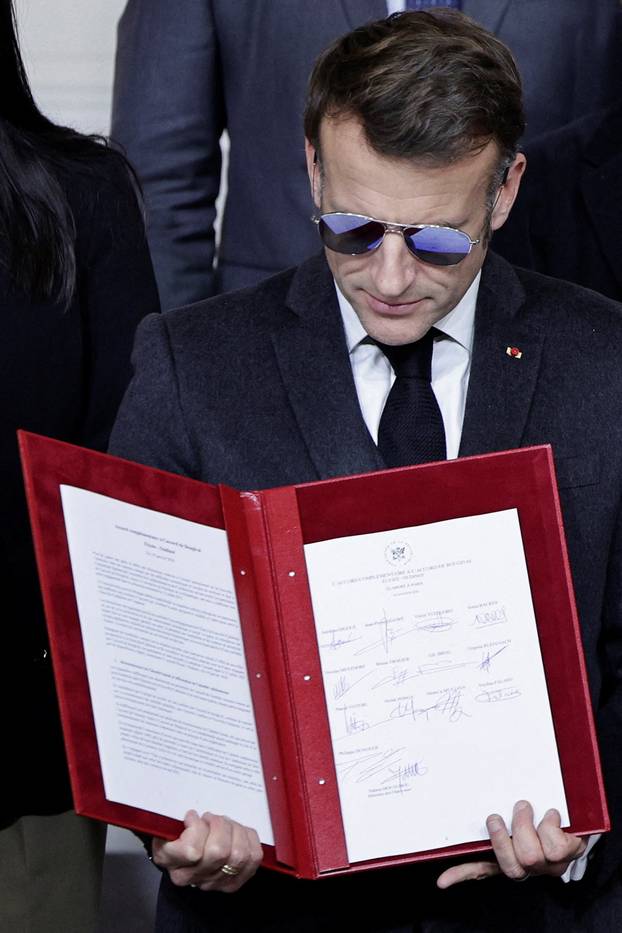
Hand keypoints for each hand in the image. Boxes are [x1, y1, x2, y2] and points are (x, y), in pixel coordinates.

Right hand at [152, 809, 262, 892]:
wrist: (185, 846)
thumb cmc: (178, 828)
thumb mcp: (170, 820)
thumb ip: (176, 819)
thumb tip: (192, 817)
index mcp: (169, 860)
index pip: (192, 851)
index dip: (197, 827)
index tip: (192, 817)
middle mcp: (191, 877)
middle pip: (218, 852)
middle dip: (219, 825)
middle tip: (211, 819)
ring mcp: (214, 882)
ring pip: (238, 855)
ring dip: (235, 831)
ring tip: (225, 824)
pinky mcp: (234, 882)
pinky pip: (253, 857)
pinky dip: (249, 838)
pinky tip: (238, 832)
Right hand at [437, 800, 586, 887]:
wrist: (574, 820)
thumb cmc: (541, 820)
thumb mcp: (515, 818)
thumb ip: (495, 820)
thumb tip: (473, 810)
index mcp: (509, 857)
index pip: (480, 870)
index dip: (461, 876)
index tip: (440, 881)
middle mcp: (527, 867)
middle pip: (512, 864)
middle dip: (503, 838)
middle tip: (498, 816)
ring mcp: (548, 865)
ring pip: (531, 855)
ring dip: (527, 825)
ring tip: (527, 808)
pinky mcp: (567, 857)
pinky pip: (556, 846)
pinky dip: (551, 824)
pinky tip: (551, 817)